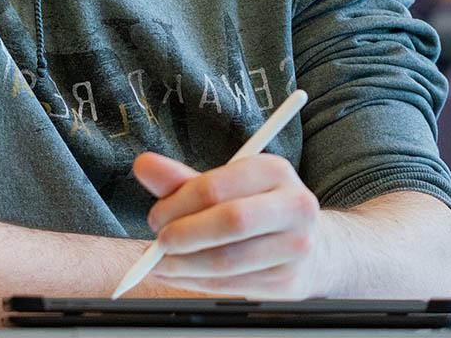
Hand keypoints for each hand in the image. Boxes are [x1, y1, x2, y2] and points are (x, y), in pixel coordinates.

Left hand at [131, 151, 322, 297]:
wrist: (308, 243)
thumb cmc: (253, 206)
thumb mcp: (222, 184)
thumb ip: (181, 178)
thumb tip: (143, 165)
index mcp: (274, 170)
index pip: (217, 187)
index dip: (179, 203)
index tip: (156, 216)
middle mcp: (294, 206)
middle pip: (230, 222)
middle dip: (184, 235)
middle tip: (158, 242)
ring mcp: (297, 248)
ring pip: (229, 260)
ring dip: (185, 265)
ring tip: (160, 263)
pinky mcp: (289, 283)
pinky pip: (233, 285)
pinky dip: (198, 282)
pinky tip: (179, 276)